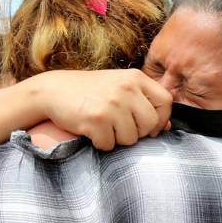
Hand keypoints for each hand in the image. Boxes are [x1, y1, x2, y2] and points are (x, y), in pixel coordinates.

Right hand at [37, 69, 171, 150]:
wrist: (53, 90)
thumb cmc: (90, 91)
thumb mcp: (120, 87)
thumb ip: (144, 103)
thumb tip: (168, 127)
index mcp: (135, 78)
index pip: (166, 102)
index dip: (161, 119)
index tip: (149, 126)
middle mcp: (126, 89)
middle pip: (150, 124)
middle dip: (138, 133)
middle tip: (120, 127)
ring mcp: (111, 104)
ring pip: (130, 139)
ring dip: (117, 139)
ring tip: (103, 125)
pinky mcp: (96, 120)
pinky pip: (109, 145)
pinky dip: (100, 143)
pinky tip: (91, 130)